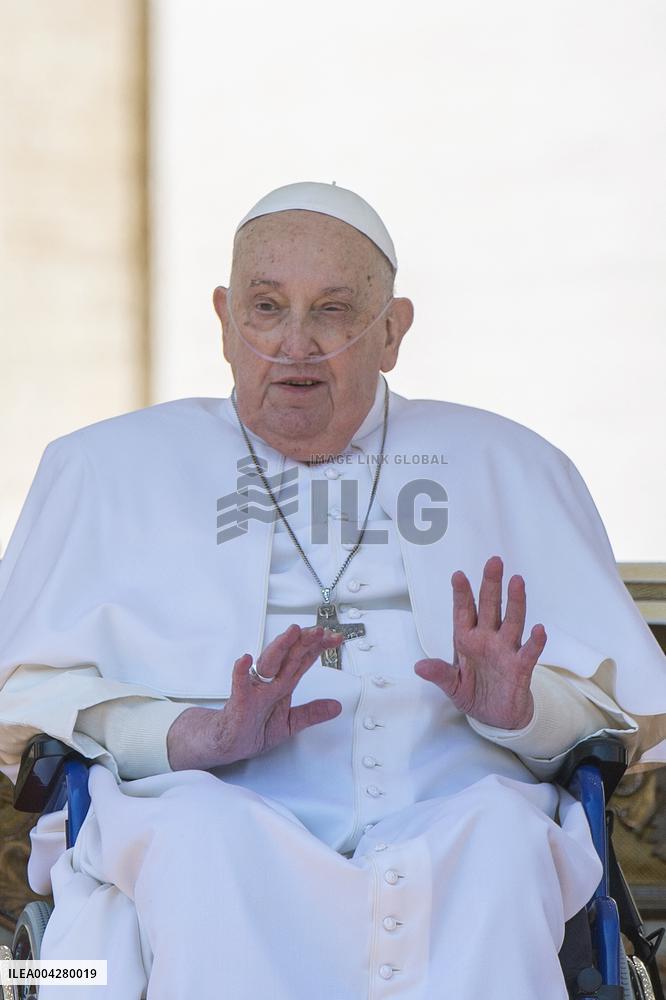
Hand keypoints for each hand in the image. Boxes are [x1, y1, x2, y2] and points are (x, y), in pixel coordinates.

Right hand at [167, 624, 342, 770]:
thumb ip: (311, 713)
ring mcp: (254, 689)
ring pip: (269, 663)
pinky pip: (239, 685)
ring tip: (292, 633)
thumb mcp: (290, 723)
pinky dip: (241, 672)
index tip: (334, 638)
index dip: (318, 647)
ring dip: (281, 647)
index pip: (303, 660)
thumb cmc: (254, 728)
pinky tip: (245, 660)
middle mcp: (270, 681)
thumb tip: (336, 706)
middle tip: (319, 631)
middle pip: (290, 656)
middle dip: (305, 641)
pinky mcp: (239, 701)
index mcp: (283, 683)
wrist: (228, 743)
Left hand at [414, 555, 546, 729]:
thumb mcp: (452, 686)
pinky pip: (529, 651)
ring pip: (511, 621)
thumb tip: (419, 666)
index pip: (464, 612)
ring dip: (515, 602)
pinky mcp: (521, 667)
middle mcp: (487, 639)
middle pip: (490, 607)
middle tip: (494, 562)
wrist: (497, 717)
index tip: (458, 575)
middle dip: (491, 585)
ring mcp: (505, 650)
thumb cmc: (474, 694)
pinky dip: (535, 641)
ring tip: (517, 581)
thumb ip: (439, 674)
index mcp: (466, 640)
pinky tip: (539, 629)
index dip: (461, 594)